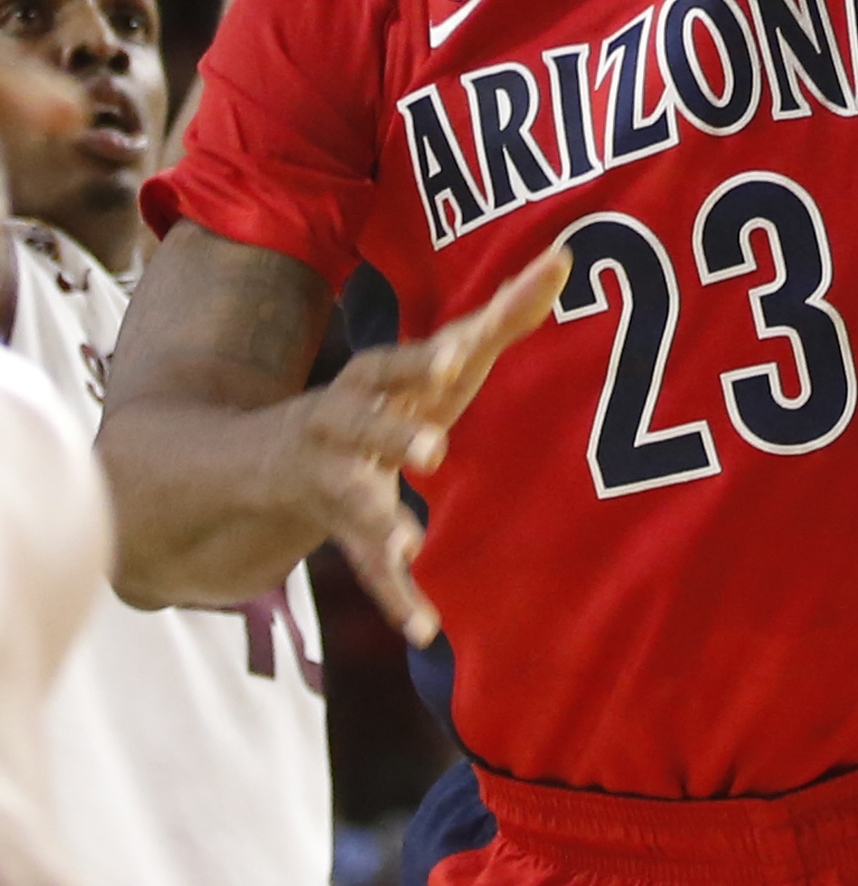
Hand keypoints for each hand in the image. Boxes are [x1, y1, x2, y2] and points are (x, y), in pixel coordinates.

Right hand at [274, 247, 566, 643]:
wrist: (264, 459)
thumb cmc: (386, 398)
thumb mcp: (434, 362)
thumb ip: (500, 315)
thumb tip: (565, 256)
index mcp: (372, 379)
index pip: (397, 360)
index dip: (423, 358)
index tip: (456, 355)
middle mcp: (342, 424)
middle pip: (362, 425)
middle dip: (394, 435)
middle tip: (434, 450)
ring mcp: (334, 481)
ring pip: (354, 502)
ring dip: (384, 521)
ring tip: (413, 545)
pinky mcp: (340, 533)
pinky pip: (365, 571)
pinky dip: (396, 599)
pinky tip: (423, 629)